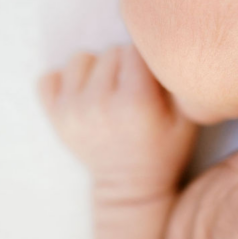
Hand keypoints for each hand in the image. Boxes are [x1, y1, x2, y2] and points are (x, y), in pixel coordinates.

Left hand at [35, 43, 198, 195]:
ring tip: (109, 90)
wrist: (130, 190)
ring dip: (95, 69)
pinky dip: (64, 82)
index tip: (151, 82)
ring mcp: (72, 111)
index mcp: (135, 103)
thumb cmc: (164, 150)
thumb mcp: (188, 118)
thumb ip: (179, 81)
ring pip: (80, 58)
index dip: (147, 62)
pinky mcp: (54, 117)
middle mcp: (99, 104)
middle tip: (133, 89)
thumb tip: (163, 48)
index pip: (136, 50)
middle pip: (110, 51)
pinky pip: (49, 77)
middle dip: (123, 64)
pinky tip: (84, 96)